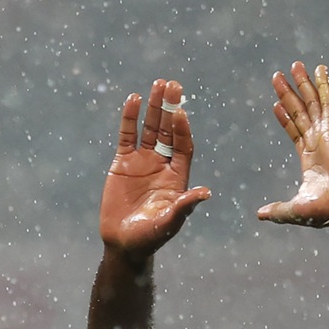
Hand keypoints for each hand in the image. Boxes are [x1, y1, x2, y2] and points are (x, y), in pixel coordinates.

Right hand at [98, 80, 211, 264]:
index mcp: (177, 176)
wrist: (123, 244)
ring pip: (150, 128)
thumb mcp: (168, 223)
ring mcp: (143, 161)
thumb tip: (205, 193)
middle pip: (169, 130)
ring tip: (157, 84)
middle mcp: (163, 164)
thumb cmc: (149, 238)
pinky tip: (133, 100)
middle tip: (173, 85)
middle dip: (170, 109)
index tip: (180, 112)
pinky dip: (130, 118)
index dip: (182, 129)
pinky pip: (127, 136)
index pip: (183, 146)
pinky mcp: (123, 162)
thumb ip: (184, 207)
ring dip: (154, 107)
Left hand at [257, 62, 328, 227]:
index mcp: (309, 156)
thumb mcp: (295, 209)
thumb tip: (260, 215)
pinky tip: (320, 69)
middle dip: (288, 93)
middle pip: (300, 110)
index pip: (294, 130)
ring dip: (302, 83)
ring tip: (294, 66)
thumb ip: (278, 210)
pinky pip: (328, 101)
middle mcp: (317, 140)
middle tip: (277, 75)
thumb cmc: (328, 209)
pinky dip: (324, 84)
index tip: (276, 103)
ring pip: (311, 101)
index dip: (285, 117)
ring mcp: (326, 132)